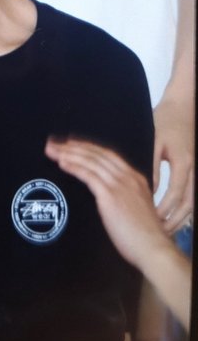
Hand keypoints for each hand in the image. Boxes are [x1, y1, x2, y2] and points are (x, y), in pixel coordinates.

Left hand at [45, 138, 170, 268]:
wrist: (153, 248)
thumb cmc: (143, 236)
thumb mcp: (136, 207)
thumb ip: (123, 197)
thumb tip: (106, 196)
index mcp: (134, 178)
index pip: (107, 154)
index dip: (88, 147)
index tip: (72, 143)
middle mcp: (127, 176)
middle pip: (96, 154)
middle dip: (74, 146)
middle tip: (55, 142)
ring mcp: (119, 184)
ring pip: (90, 161)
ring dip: (69, 153)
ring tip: (53, 150)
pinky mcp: (110, 195)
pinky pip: (88, 175)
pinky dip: (74, 166)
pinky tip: (62, 163)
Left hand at [153, 95, 193, 233]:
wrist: (183, 107)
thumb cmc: (166, 120)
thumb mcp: (155, 140)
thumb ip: (152, 164)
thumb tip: (147, 188)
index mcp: (183, 162)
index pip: (175, 194)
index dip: (164, 210)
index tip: (152, 221)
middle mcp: (193, 169)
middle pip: (188, 204)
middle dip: (174, 221)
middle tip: (159, 233)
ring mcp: (196, 170)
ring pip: (192, 202)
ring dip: (180, 217)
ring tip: (164, 229)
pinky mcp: (194, 169)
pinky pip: (191, 194)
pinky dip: (183, 208)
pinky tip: (171, 215)